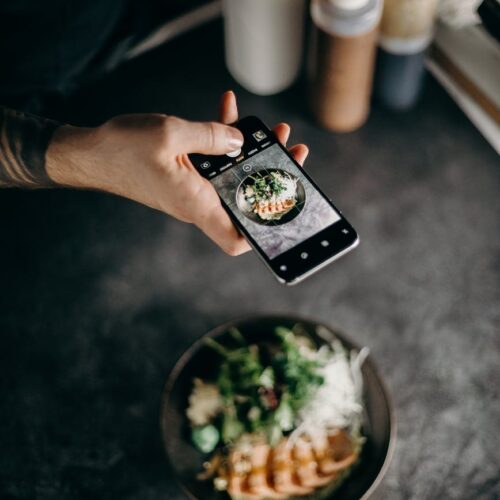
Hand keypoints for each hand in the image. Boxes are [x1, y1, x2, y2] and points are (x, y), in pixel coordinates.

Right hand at [47, 92, 308, 254]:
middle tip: (288, 150)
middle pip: (245, 201)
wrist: (90, 154)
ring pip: (232, 177)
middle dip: (270, 176)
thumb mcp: (169, 134)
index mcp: (196, 204)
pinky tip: (229, 109)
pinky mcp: (186, 176)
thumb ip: (210, 135)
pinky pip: (212, 161)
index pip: (235, 240)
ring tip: (268, 129)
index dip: (261, 234)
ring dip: (252, 153)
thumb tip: (239, 140)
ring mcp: (193, 190)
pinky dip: (223, 139)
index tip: (282, 209)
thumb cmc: (121, 150)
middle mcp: (198, 203)